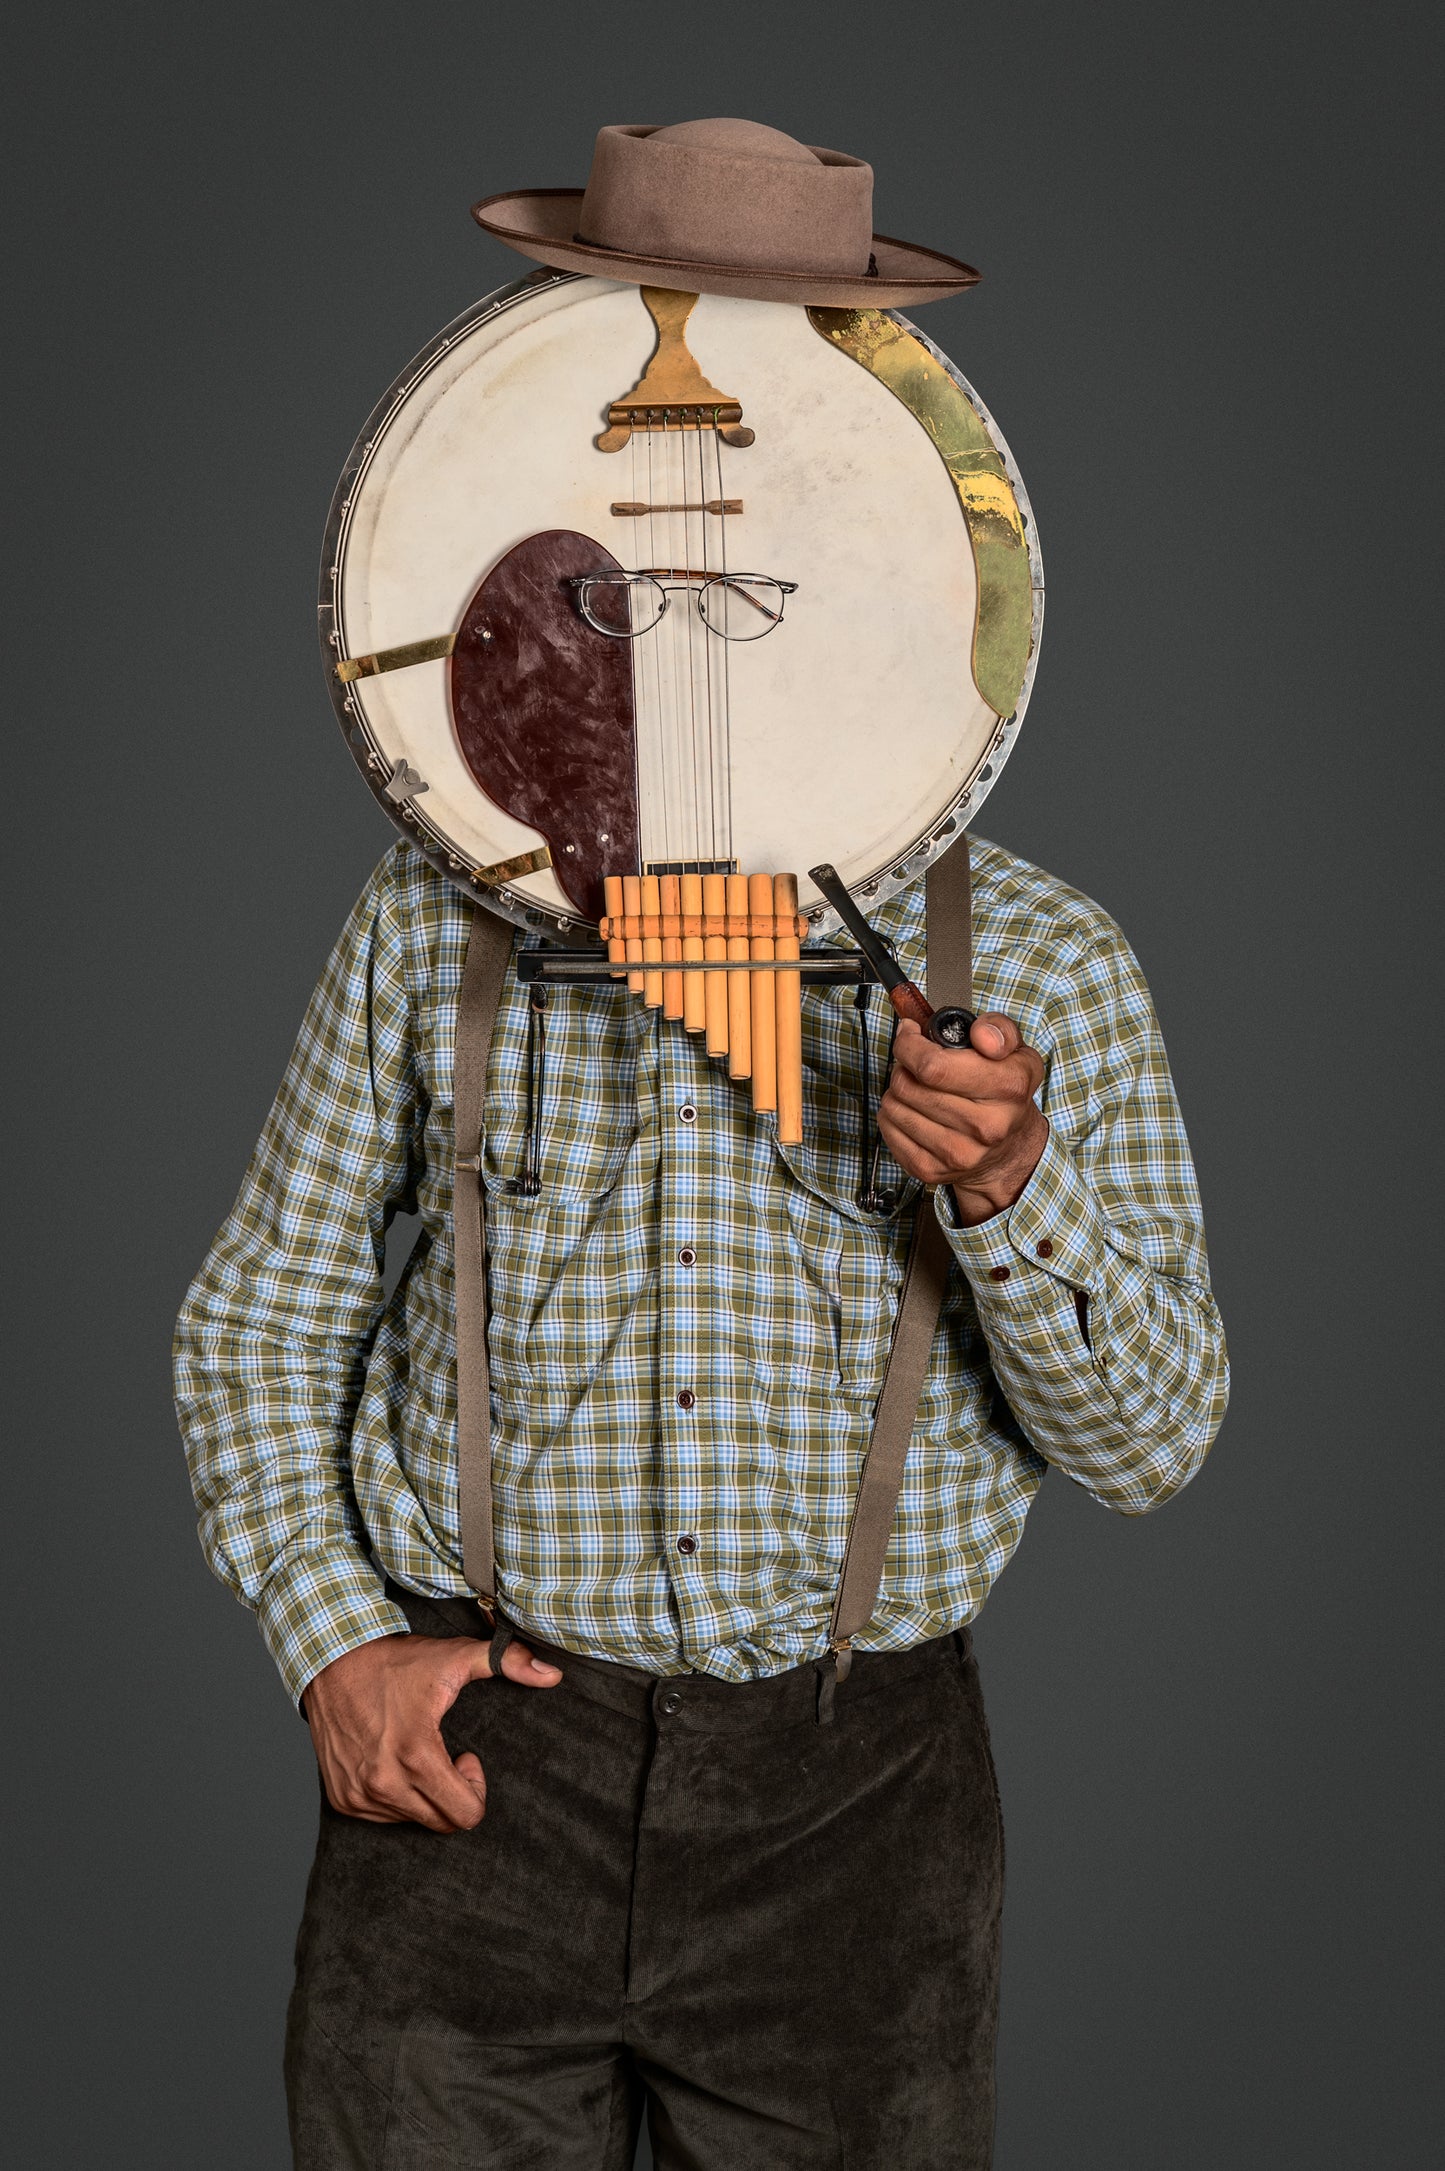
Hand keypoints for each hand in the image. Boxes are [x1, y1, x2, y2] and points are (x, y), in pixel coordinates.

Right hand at [301, 1629, 561, 1832]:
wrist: (331, 1659)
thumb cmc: (394, 1661)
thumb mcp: (453, 1658)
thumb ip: (506, 1663)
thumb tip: (552, 1674)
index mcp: (417, 1755)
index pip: (464, 1815)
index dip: (475, 1789)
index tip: (466, 1756)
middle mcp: (384, 1783)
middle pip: (442, 1823)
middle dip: (454, 1794)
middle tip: (446, 1757)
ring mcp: (360, 1795)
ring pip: (412, 1821)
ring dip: (423, 1796)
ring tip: (416, 1755)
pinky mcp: (342, 1799)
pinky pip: (382, 1818)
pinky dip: (394, 1798)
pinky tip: (391, 1761)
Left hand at [878, 1015, 1047, 1226]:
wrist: (1010, 1152)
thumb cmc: (1006, 1095)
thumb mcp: (1017, 1053)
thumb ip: (999, 1030)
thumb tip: (981, 1034)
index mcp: (1007, 1089)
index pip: (933, 1066)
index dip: (909, 1045)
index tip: (910, 1033)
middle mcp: (986, 1126)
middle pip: (908, 1085)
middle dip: (903, 1065)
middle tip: (915, 1063)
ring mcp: (957, 1153)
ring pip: (893, 1106)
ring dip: (897, 1089)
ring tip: (917, 1087)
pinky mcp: (931, 1171)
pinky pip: (887, 1129)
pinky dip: (892, 1113)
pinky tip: (913, 1109)